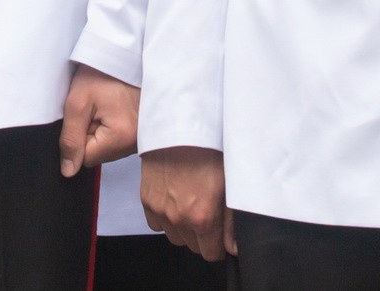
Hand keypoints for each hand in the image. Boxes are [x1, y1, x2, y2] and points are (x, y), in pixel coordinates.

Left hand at [59, 65, 139, 176]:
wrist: (124, 54)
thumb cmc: (102, 73)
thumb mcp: (78, 102)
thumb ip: (71, 139)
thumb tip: (68, 171)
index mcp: (121, 138)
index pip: (86, 159)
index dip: (77, 138)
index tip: (83, 115)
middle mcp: (135, 143)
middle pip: (98, 154)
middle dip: (90, 134)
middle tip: (94, 107)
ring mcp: (140, 138)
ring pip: (107, 147)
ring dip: (100, 129)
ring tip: (104, 105)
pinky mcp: (141, 131)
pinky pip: (117, 138)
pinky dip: (110, 125)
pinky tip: (112, 107)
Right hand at [141, 146, 232, 261]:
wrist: (180, 125)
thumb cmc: (208, 149)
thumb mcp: (229, 184)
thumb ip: (231, 222)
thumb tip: (232, 248)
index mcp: (202, 217)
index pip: (211, 254)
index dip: (218, 245)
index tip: (220, 233)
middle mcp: (178, 218)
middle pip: (193, 247)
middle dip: (202, 236)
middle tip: (208, 212)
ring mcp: (159, 210)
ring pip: (175, 237)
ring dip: (184, 229)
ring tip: (191, 205)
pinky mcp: (146, 200)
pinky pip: (156, 224)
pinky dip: (166, 218)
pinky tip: (175, 200)